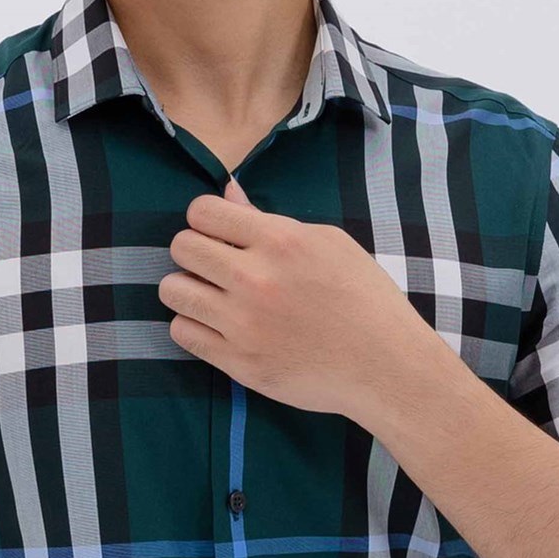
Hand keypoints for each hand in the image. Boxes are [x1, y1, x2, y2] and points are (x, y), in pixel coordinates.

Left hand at [158, 177, 424, 421]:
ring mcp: (243, 324)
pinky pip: (182, 333)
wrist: (385, 366)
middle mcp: (256, 279)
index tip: (219, 234)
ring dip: (188, 289)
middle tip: (215, 266)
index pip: (202, 212)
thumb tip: (227, 191)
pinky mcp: (239, 362)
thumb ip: (268, 219)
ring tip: (212, 296)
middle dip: (194, 252)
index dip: (206, 220)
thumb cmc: (364, 299)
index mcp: (281, 241)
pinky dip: (194, 327)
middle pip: (181, 247)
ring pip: (173, 291)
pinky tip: (217, 326)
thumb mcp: (328, 244)